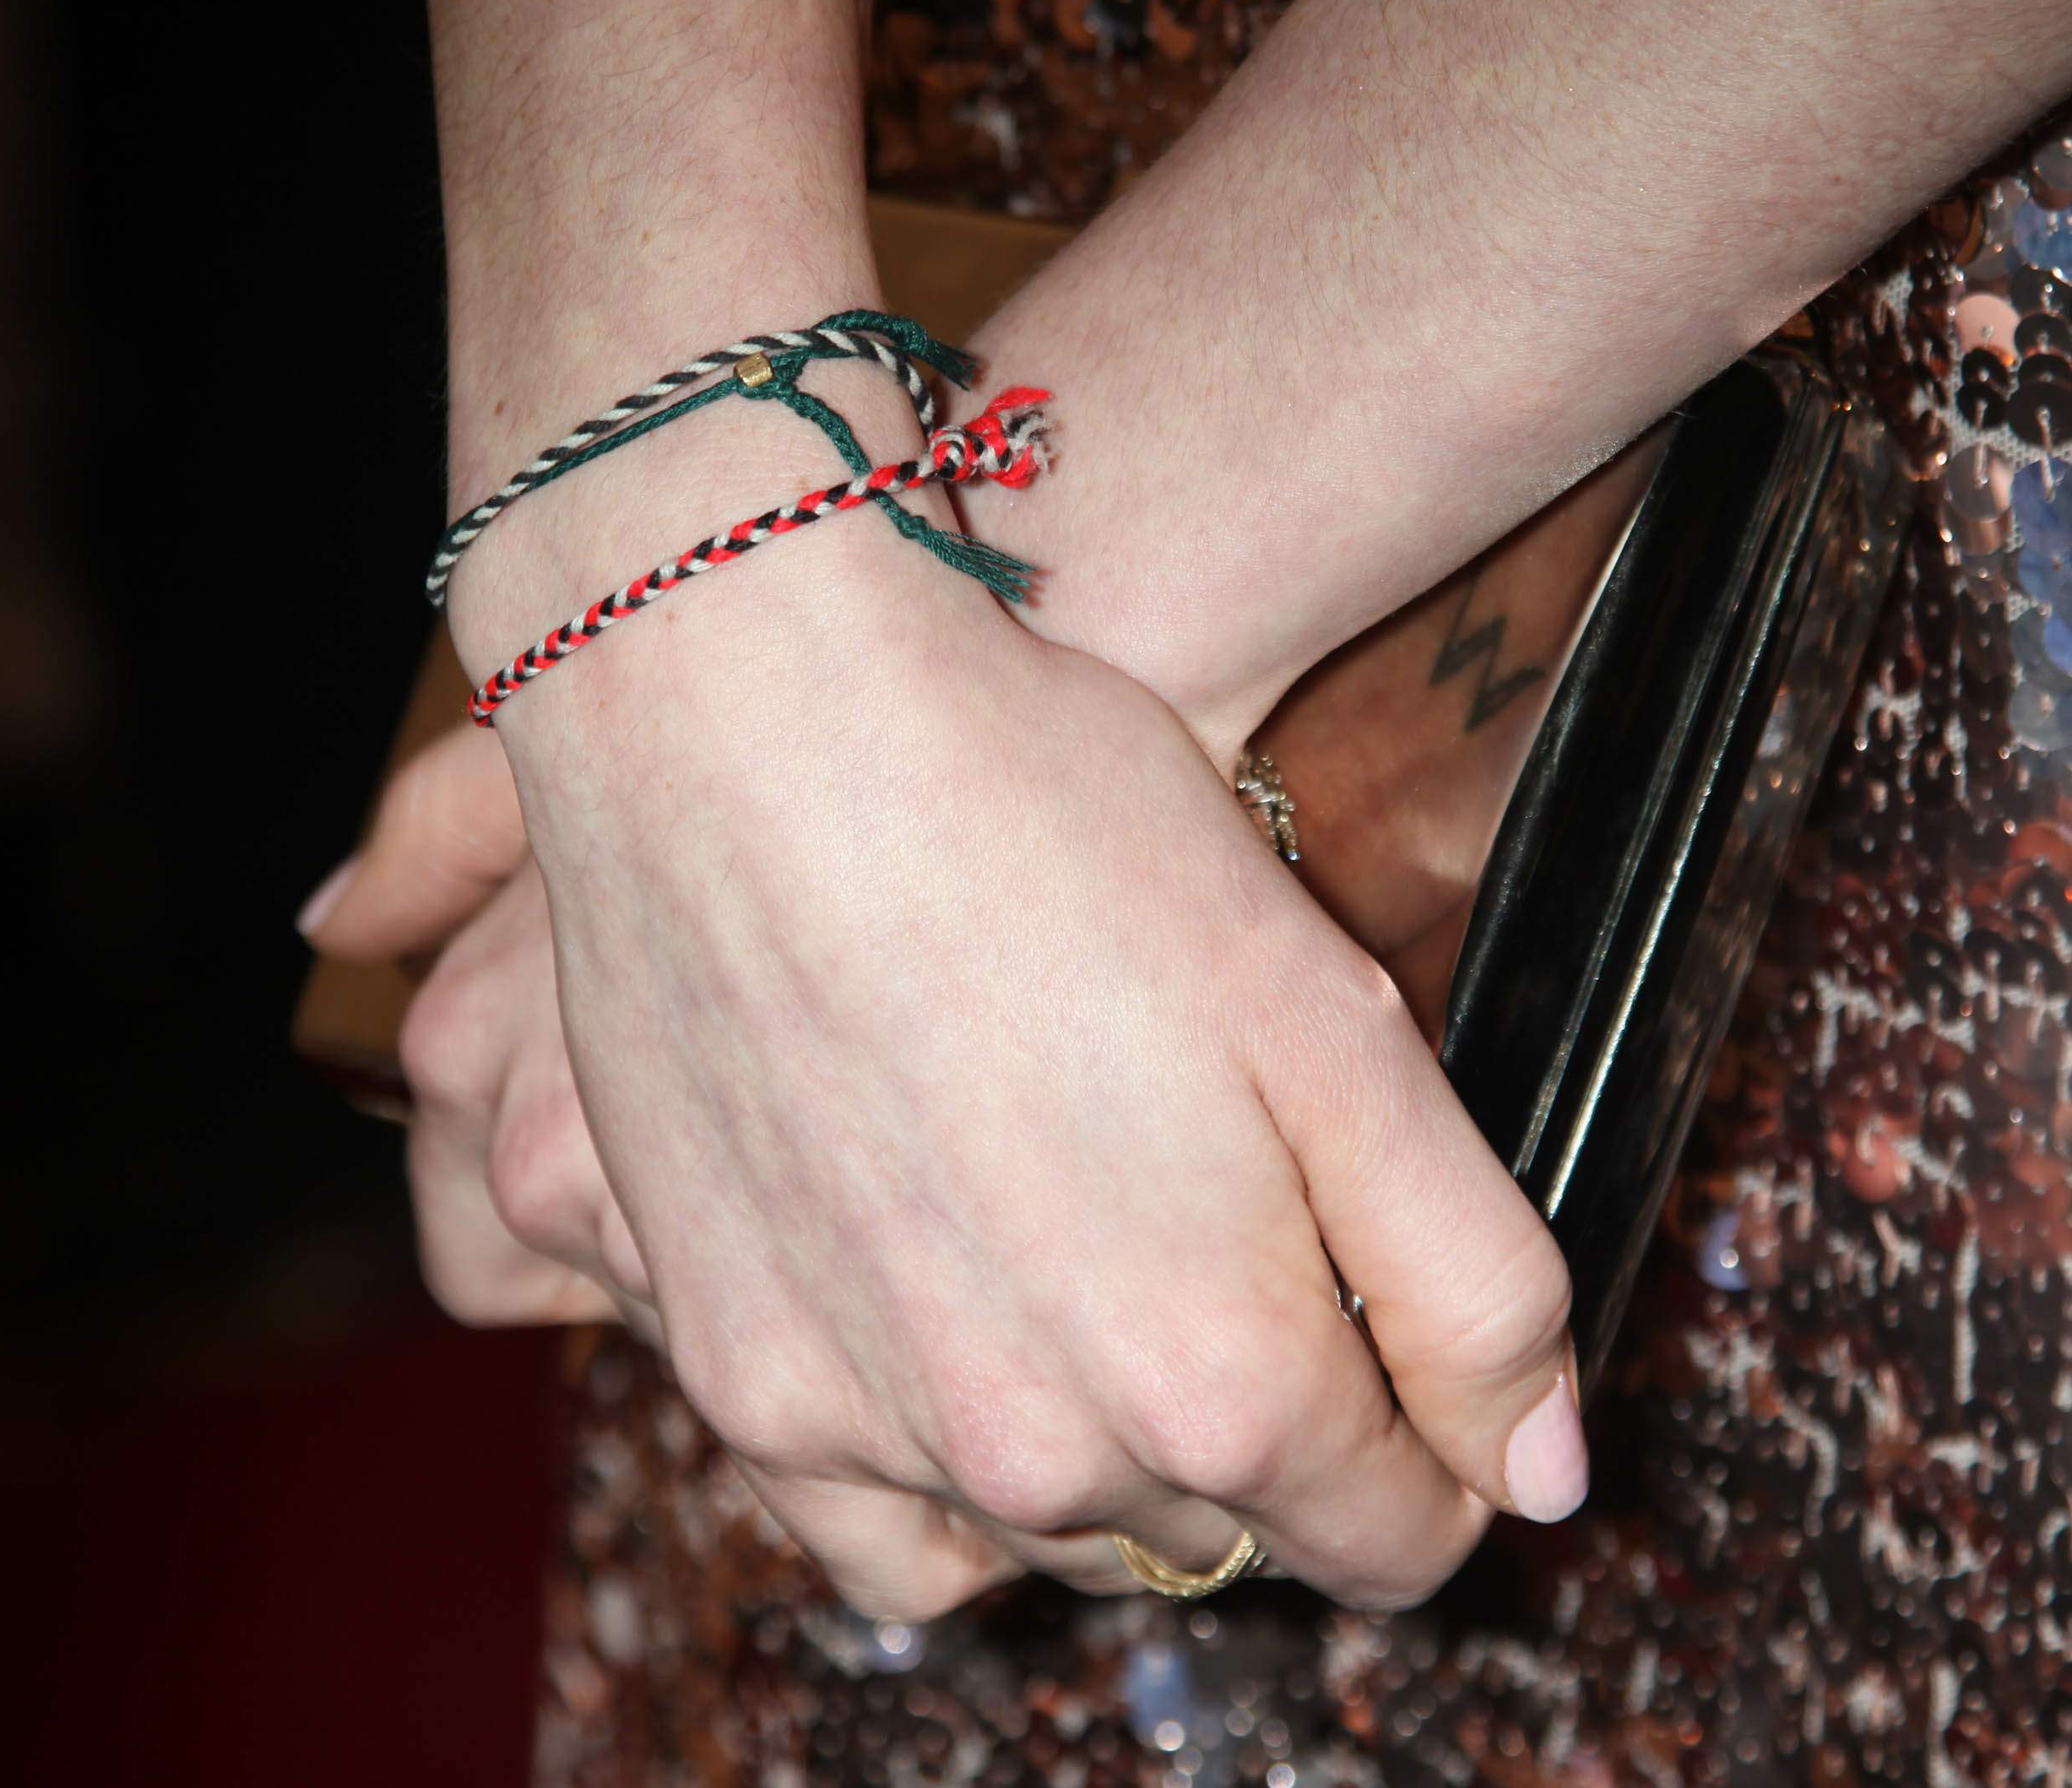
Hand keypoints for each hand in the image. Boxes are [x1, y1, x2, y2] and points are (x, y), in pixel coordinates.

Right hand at [309, 419, 1617, 1616]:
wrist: (749, 730)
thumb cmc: (1056, 829)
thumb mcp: (1335, 1017)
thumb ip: (1469, 1278)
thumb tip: (1538, 1479)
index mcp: (1221, 1381)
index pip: (1392, 1534)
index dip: (1431, 1446)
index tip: (1396, 1338)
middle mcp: (1036, 1460)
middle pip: (1223, 1532)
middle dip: (1268, 1426)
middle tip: (1230, 1231)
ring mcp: (860, 1432)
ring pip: (1056, 1537)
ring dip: (1109, 1460)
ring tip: (1090, 1279)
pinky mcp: (732, 1378)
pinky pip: (873, 1540)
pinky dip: (939, 1494)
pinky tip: (952, 1361)